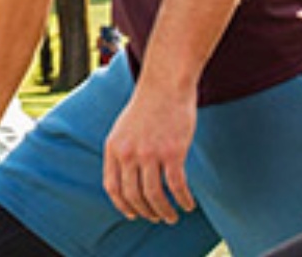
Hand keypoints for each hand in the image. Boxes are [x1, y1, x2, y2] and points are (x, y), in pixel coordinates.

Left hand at [103, 87, 197, 223]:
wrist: (165, 84)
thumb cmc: (148, 106)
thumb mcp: (123, 129)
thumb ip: (122, 152)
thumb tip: (126, 179)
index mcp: (113, 148)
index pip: (113, 187)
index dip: (123, 206)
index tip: (134, 215)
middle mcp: (128, 153)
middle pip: (134, 195)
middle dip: (146, 212)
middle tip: (158, 218)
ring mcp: (150, 154)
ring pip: (155, 195)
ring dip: (164, 212)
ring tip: (172, 217)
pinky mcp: (173, 152)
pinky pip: (177, 186)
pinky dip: (183, 200)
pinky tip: (189, 205)